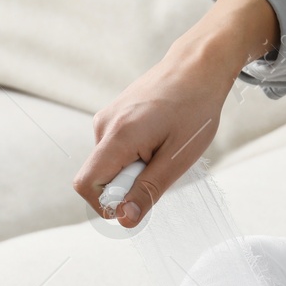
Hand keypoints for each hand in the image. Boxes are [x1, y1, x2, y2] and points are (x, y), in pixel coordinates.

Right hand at [72, 0, 277, 228]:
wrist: (198, 65)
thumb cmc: (195, 107)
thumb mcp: (178, 158)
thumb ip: (148, 190)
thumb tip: (124, 220)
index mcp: (117, 135)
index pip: (86, 185)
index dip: (107, 203)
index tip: (138, 199)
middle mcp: (104, 125)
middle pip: (100, 177)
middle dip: (129, 184)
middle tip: (163, 164)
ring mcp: (107, 118)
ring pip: (111, 164)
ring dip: (136, 168)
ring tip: (165, 146)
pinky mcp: (114, 116)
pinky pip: (117, 150)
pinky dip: (136, 154)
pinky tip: (160, 138)